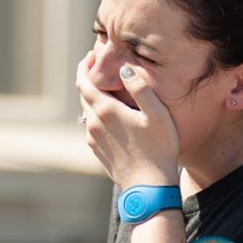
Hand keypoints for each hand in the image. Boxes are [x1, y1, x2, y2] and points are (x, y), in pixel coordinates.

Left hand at [75, 51, 179, 189]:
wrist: (148, 187)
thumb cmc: (158, 149)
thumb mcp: (156, 114)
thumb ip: (140, 87)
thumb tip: (125, 67)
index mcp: (105, 110)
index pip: (84, 80)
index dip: (86, 65)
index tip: (93, 54)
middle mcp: (94, 123)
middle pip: (84, 94)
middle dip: (89, 77)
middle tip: (101, 66)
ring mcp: (93, 139)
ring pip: (87, 110)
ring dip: (94, 96)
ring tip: (109, 88)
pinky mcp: (97, 150)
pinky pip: (92, 125)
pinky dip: (97, 113)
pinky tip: (113, 114)